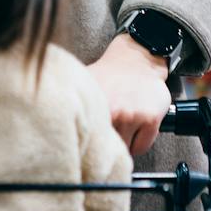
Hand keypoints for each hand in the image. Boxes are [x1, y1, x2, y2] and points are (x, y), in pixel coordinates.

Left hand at [87, 33, 171, 155]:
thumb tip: (60, 121)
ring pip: (125, 149)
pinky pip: (142, 146)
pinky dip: (139, 143)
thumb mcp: (87, 86)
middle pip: (107, 147)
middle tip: (109, 132)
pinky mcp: (150, 120)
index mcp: (94, 106)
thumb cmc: (111, 74)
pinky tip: (135, 130)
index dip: (89, 143)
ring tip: (121, 128)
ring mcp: (132, 117)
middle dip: (107, 144)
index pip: (88, 140)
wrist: (137, 61)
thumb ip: (76, 104)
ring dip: (123, 143)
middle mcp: (113, 112)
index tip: (89, 143)